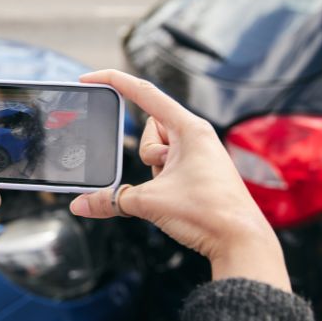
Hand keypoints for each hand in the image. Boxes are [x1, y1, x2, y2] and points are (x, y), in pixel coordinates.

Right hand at [69, 70, 290, 291]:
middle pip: (149, 129)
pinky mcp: (199, 171)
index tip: (90, 79)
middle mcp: (196, 135)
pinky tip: (177, 198)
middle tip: (163, 176)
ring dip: (156, 171)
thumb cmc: (209, 213)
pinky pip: (168, 166)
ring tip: (176, 191)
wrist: (241, 241)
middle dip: (146, 154)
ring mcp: (198, 153)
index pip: (144, 93)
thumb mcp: (149, 202)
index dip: (114, 81)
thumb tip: (80, 205)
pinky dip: (162, 180)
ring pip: (157, 151)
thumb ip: (110, 200)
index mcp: (189, 128)